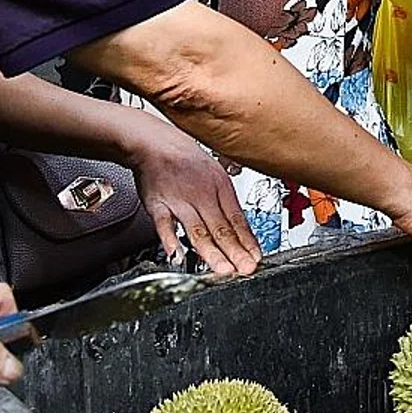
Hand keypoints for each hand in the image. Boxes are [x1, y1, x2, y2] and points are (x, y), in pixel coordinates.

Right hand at [129, 120, 261, 276]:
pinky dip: (171, 241)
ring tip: (223, 270)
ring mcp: (180, 202)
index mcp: (220, 188)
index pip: (237, 220)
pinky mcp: (158, 205)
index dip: (248, 242)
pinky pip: (165, 225)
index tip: (256, 260)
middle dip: (235, 253)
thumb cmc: (185, 159)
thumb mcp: (215, 175)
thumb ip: (225, 205)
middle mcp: (203, 196)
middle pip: (221, 229)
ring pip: (198, 231)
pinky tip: (177, 256)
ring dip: (212, 253)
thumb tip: (241, 231)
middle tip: (246, 270)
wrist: (155, 142)